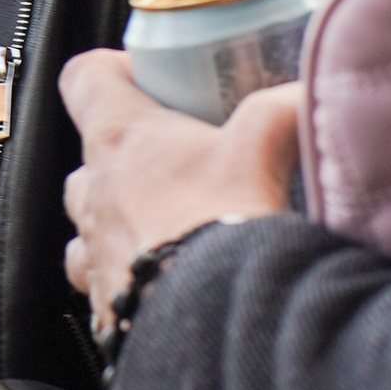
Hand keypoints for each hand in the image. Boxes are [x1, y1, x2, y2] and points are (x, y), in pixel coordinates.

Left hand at [59, 52, 300, 335]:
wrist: (211, 319)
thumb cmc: (222, 224)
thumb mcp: (262, 146)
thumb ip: (283, 107)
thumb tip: (306, 90)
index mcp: (119, 140)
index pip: (83, 79)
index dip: (108, 70)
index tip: (140, 74)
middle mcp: (94, 194)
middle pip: (90, 157)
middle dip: (126, 156)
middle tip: (175, 160)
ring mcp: (93, 252)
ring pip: (89, 224)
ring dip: (119, 220)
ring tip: (168, 225)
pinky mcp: (104, 304)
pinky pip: (105, 283)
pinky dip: (130, 278)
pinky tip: (167, 281)